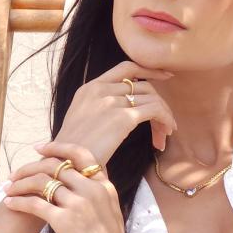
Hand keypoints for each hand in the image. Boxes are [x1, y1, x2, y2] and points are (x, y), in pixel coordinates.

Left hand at [3, 144, 143, 232]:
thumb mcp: (110, 212)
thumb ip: (95, 195)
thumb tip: (73, 187)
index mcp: (104, 186)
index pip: (80, 154)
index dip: (57, 147)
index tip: (38, 148)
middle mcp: (92, 190)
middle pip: (54, 165)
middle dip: (29, 167)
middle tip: (15, 175)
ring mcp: (79, 205)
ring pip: (42, 181)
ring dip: (19, 183)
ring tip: (8, 189)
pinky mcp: (65, 222)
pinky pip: (35, 204)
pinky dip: (19, 201)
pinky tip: (10, 204)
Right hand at [37, 60, 176, 165]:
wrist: (66, 164)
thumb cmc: (73, 151)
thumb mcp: (81, 119)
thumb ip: (98, 107)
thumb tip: (122, 110)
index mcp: (89, 88)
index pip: (126, 68)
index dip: (148, 70)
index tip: (165, 76)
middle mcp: (100, 90)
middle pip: (143, 86)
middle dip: (158, 104)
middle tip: (164, 124)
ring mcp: (111, 101)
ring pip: (152, 99)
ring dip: (164, 116)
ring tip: (165, 134)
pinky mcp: (123, 117)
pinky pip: (155, 111)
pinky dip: (165, 120)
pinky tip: (165, 134)